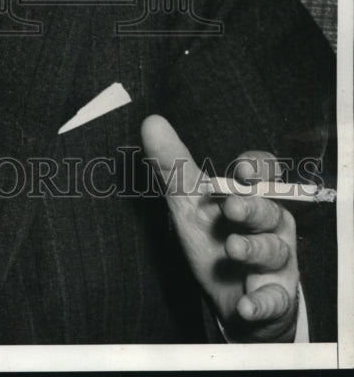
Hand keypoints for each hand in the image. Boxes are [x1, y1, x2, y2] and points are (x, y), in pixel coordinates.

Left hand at [141, 114, 298, 341]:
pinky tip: (247, 306)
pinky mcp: (275, 298)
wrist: (229, 294)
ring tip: (232, 249)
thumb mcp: (188, 202)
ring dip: (253, 249)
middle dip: (252, 207)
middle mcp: (269, 225)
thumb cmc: (212, 237)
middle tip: (231, 206)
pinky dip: (261, 303)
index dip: (257, 169)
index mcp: (252, 196)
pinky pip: (274, 300)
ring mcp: (276, 262)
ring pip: (273, 251)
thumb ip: (173, 165)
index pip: (265, 174)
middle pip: (268, 210)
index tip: (241, 169)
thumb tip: (151, 122)